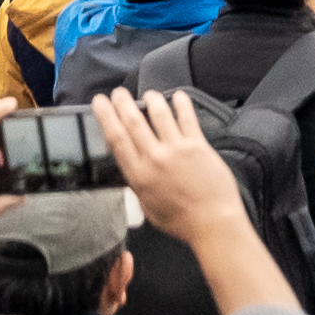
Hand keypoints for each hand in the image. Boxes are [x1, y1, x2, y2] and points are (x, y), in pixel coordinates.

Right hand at [96, 85, 248, 244]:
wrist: (213, 222)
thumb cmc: (182, 221)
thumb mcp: (148, 208)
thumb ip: (138, 187)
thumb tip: (131, 171)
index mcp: (139, 176)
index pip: (116, 139)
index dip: (106, 117)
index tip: (100, 103)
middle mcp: (155, 159)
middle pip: (133, 122)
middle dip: (122, 103)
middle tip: (118, 92)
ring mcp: (177, 149)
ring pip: (159, 114)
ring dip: (151, 99)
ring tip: (149, 94)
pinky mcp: (197, 145)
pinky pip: (187, 117)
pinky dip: (181, 103)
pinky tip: (178, 96)